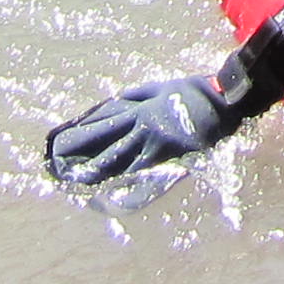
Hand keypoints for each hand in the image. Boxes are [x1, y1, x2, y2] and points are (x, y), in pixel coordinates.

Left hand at [47, 61, 252, 189]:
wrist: (222, 104)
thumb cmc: (191, 93)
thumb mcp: (158, 88)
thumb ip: (134, 98)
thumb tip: (110, 105)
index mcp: (140, 107)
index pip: (103, 121)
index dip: (82, 132)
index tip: (62, 140)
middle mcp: (142, 126)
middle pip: (106, 144)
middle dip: (83, 156)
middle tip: (60, 169)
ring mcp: (154, 144)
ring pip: (119, 161)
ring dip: (97, 174)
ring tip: (77, 184)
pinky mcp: (168, 158)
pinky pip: (141, 176)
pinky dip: (124, 186)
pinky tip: (111, 196)